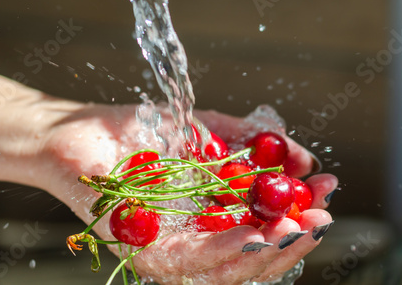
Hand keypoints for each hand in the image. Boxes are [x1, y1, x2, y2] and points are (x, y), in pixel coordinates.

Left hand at [35, 103, 337, 284]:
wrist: (74, 132)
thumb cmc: (137, 135)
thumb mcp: (203, 131)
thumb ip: (249, 144)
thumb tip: (302, 157)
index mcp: (204, 222)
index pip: (258, 232)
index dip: (296, 217)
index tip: (327, 193)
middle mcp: (187, 244)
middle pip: (246, 260)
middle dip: (288, 241)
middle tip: (320, 219)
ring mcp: (163, 251)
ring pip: (221, 271)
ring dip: (262, 253)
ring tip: (293, 230)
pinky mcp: (137, 249)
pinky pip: (184, 260)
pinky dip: (221, 248)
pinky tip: (251, 231)